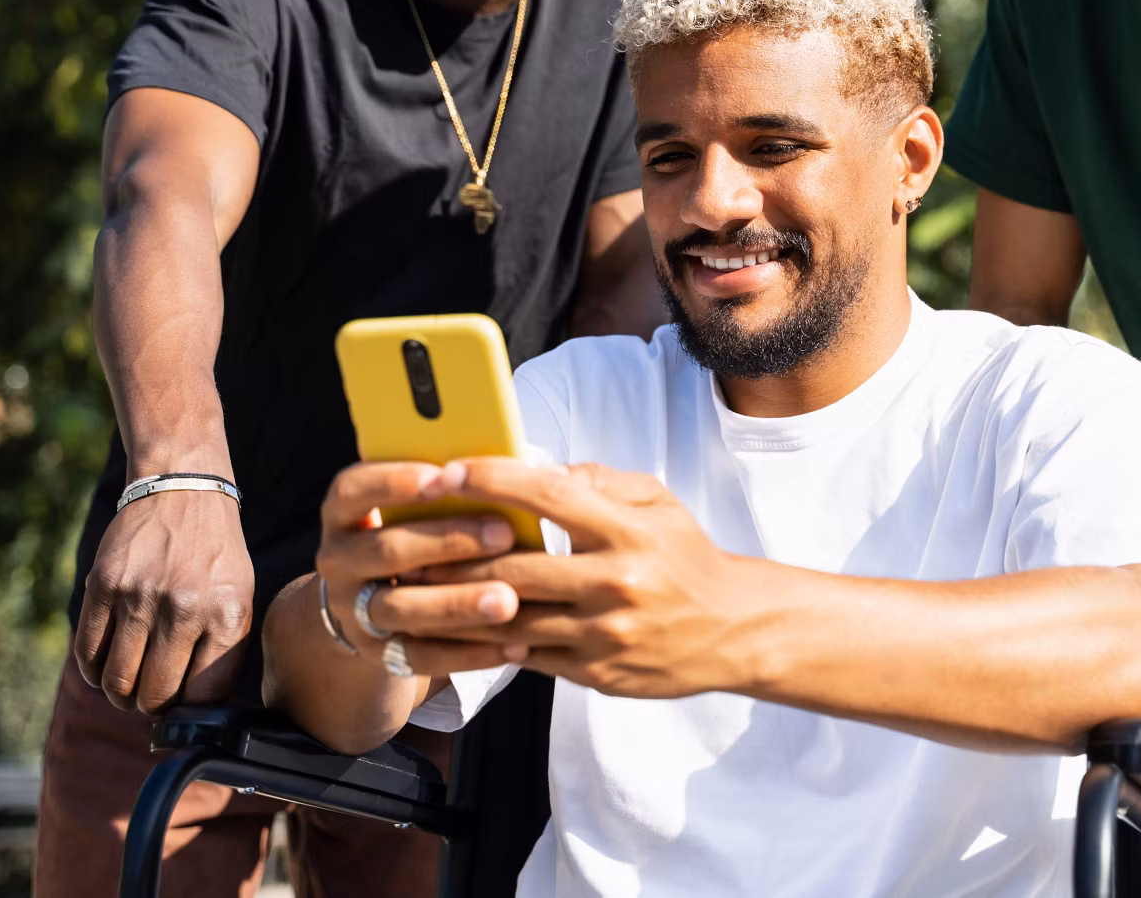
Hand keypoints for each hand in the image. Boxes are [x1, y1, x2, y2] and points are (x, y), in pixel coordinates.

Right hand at [75, 488, 255, 712]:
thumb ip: (221, 651)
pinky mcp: (104, 586)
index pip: (203, 698)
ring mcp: (141, 596)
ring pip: (117, 683)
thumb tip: (198, 714)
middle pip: (155, 696)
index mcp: (228, 615)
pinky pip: (88, 655)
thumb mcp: (239, 598)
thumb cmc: (214, 556)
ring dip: (120, 694)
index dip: (189, 714)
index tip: (182, 711)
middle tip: (152, 698)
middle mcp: (185, 608)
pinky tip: (107, 664)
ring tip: (129, 685)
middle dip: (152, 707)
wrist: (183, 490)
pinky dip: (95, 672)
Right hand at [315, 462, 528, 680]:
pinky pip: (421, 657)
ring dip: (457, 604)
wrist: (375, 594)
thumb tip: (512, 470)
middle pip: (387, 550)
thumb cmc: (418, 526)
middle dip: (448, 541)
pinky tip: (514, 645)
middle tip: (505, 534)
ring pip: (400, 608)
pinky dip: (469, 653)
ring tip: (509, 600)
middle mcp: (338, 560)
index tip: (445, 477)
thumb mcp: (417, 503)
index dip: (395, 482)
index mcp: (344, 511)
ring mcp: (352, 610)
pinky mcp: (378, 654)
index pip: (352, 490)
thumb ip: (449, 488)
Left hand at [421, 458, 760, 697]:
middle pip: (516, 567)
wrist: (732, 629)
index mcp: (628, 531)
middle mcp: (615, 583)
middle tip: (408, 541)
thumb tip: (536, 468)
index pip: (550, 496)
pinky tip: (455, 629)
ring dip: (457, 606)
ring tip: (415, 590)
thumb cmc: (684, 556)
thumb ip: (597, 480)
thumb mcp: (656, 502)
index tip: (450, 471)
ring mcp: (604, 635)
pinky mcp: (596, 674)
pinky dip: (489, 641)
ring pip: (512, 619)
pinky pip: (529, 657)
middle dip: (455, 555)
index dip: (494, 480)